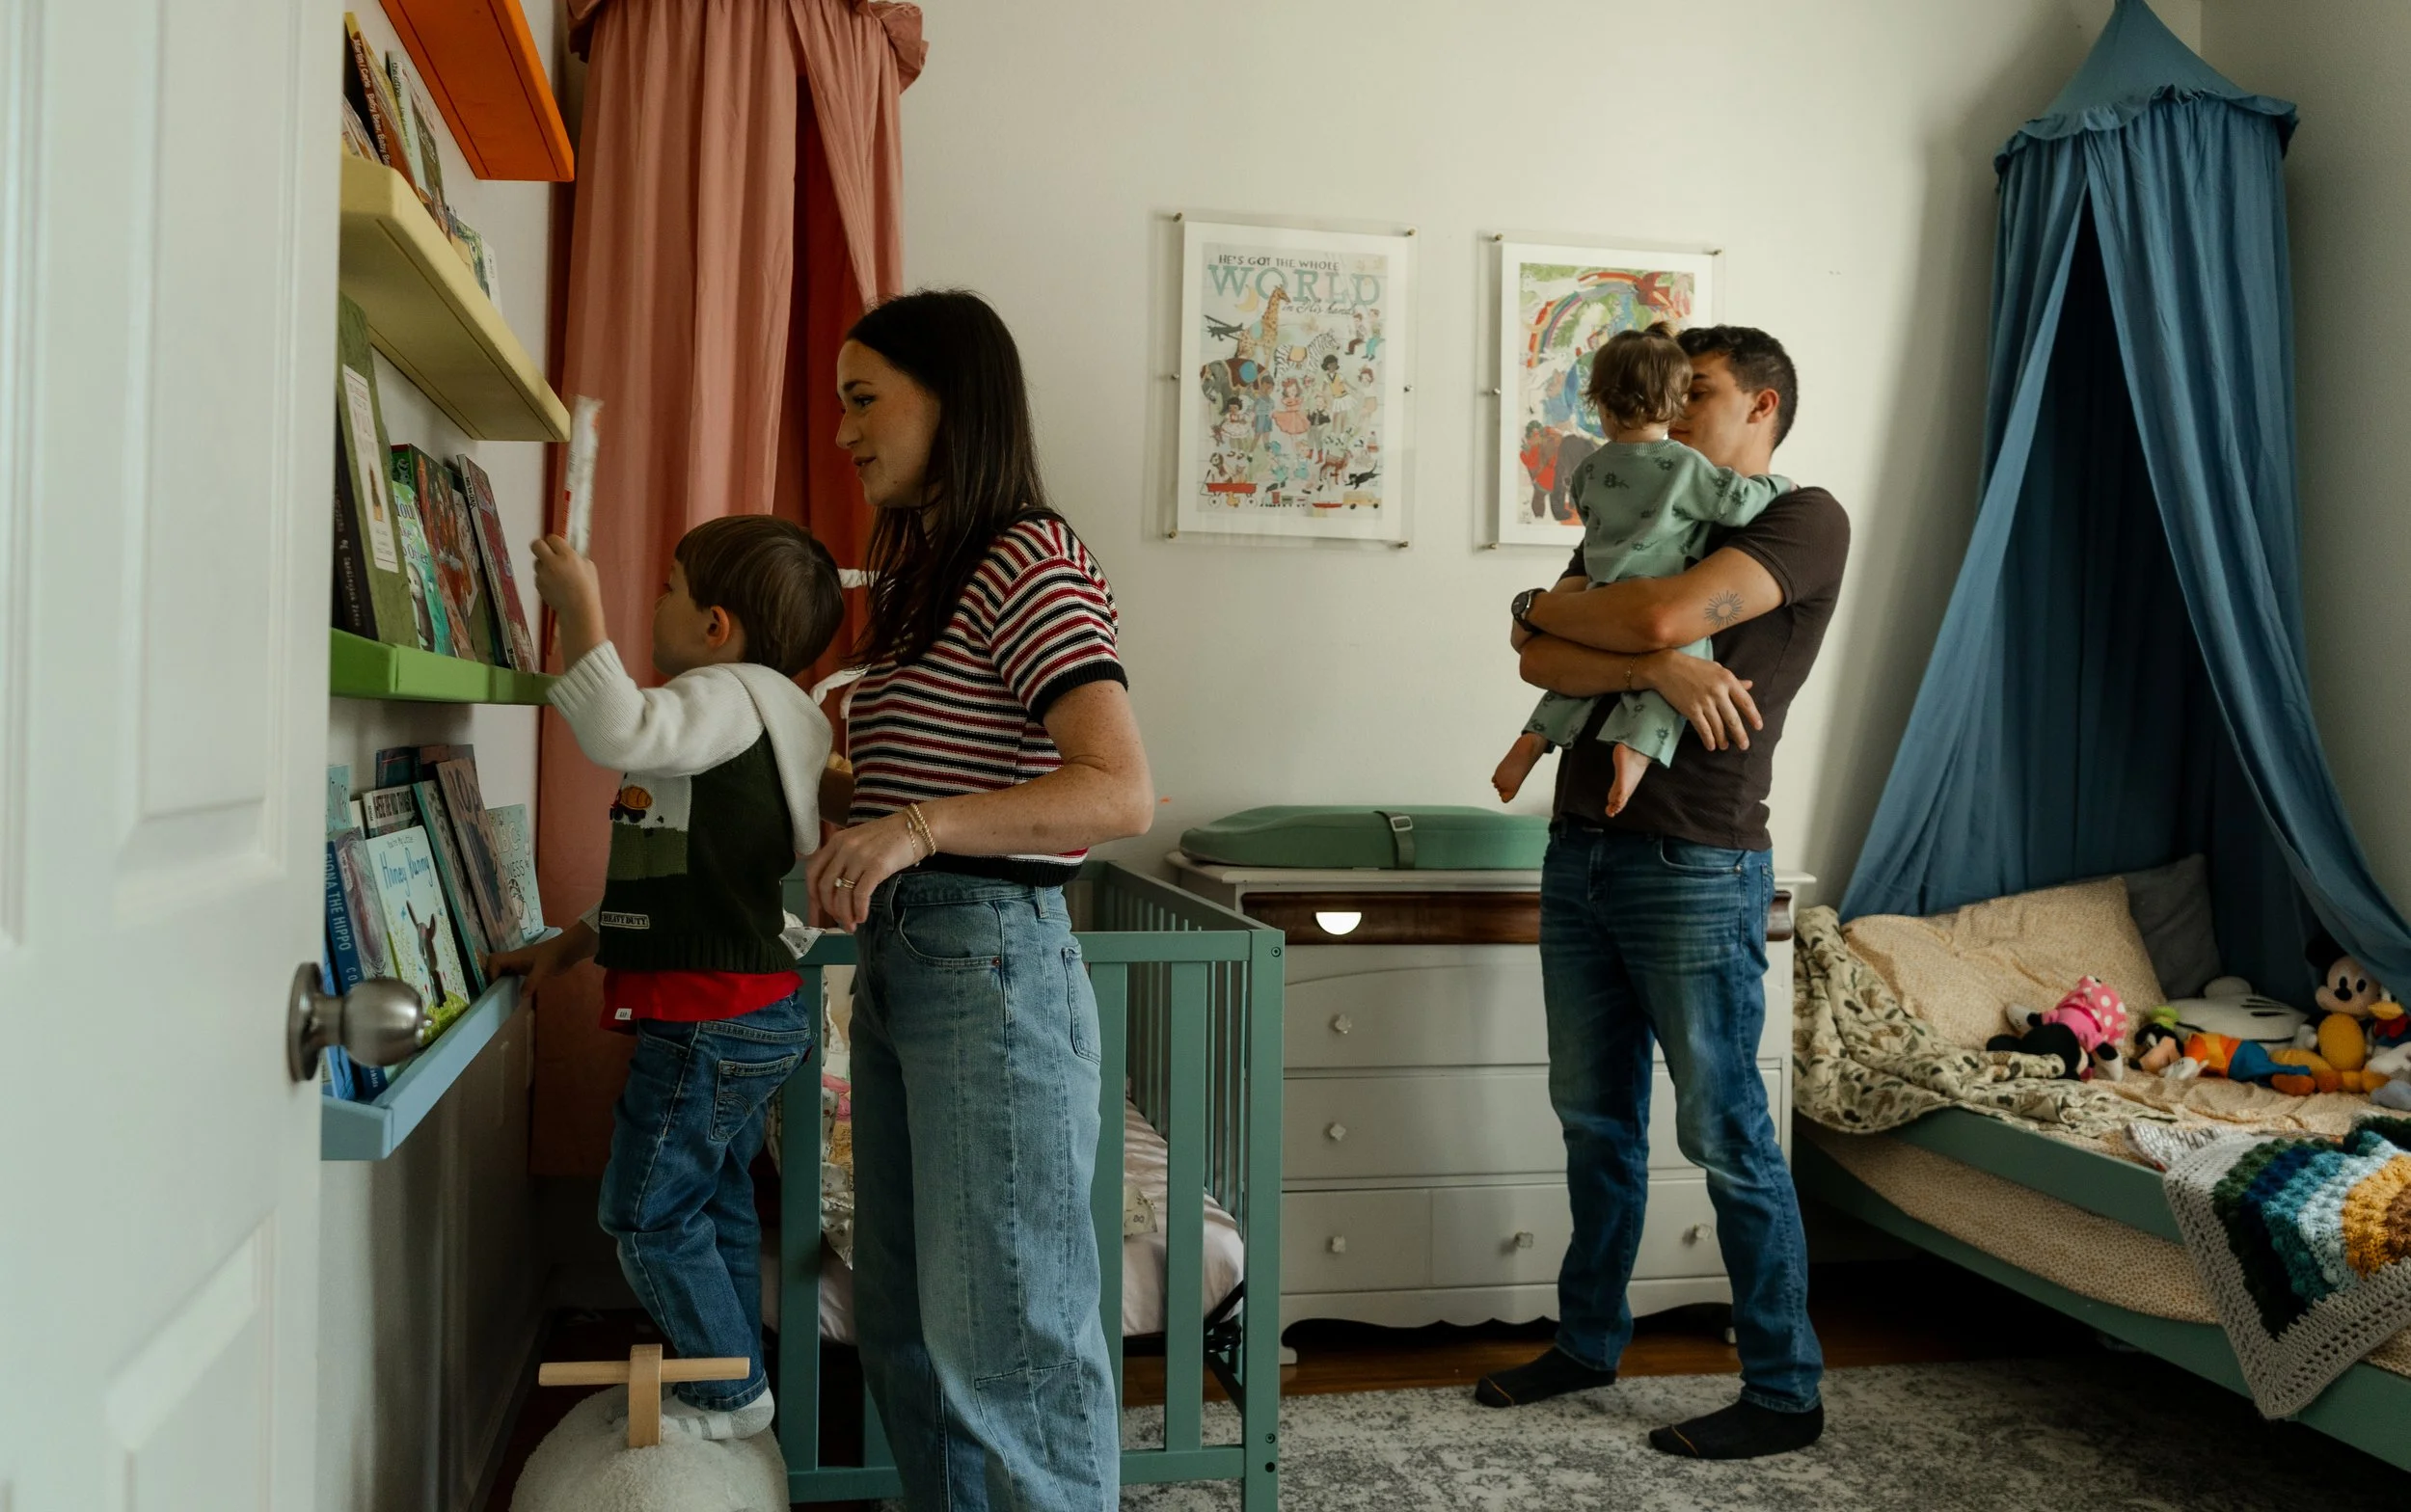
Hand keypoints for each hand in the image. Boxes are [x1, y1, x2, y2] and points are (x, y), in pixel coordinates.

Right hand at [485, 920, 595, 996]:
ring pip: (504, 971)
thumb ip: (532, 980)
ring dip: (500, 981)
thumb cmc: (554, 955)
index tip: (494, 985)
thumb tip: (521, 996)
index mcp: (515, 956)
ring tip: (500, 996)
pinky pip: (514, 976)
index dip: (491, 971)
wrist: (568, 950)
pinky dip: (510, 983)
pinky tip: (514, 994)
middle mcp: (515, 960)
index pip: (495, 960)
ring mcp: (522, 964)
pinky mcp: (528, 969)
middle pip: (496, 965)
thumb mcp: (543, 968)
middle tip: (493, 993)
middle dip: (492, 977)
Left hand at [529, 534, 604, 648]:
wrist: (579, 610)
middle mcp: (552, 563)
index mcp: (567, 556)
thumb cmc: (588, 589)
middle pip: (536, 545)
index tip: (557, 546)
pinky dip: (544, 579)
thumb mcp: (589, 567)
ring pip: (537, 562)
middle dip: (541, 546)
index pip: (552, 538)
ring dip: (544, 565)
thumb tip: (568, 552)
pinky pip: (538, 576)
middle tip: (547, 552)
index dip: (555, 542)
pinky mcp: (538, 585)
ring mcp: (543, 574)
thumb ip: (576, 556)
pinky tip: (555, 586)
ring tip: (556, 574)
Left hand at [805, 814, 924, 930]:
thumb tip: (838, 886)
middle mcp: (844, 848)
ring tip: (851, 926)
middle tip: (839, 921)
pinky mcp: (877, 866)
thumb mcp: (861, 840)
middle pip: (825, 886)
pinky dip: (859, 910)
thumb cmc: (892, 836)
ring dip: (844, 914)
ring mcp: (860, 857)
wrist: (919, 826)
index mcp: (837, 841)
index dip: (812, 894)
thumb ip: (846, 857)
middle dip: (829, 909)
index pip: (813, 871)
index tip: (818, 909)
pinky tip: (862, 917)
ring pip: (842, 893)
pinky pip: (861, 895)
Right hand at [1638, 652, 1760, 751]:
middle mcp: (1718, 692)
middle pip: (1733, 719)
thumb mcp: (1716, 669)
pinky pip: (1703, 728)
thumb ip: (1734, 680)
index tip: (1758, 727)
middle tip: (1744, 746)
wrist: (1667, 667)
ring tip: (1725, 747)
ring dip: (1722, 739)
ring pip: (1718, 726)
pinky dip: (1708, 739)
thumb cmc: (1694, 666)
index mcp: (1727, 680)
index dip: (1753, 716)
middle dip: (1740, 735)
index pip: (1745, 701)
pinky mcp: (1691, 710)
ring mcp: (1704, 702)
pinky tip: (1711, 746)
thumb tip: (1750, 685)